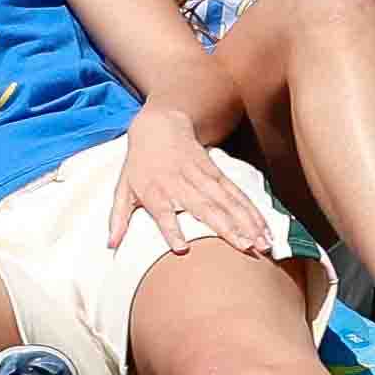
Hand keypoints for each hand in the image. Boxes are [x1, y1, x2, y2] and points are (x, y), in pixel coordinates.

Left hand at [107, 102, 275, 255]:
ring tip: (262, 243)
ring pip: (228, 201)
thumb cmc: (139, 163)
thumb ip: (118, 218)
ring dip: (247, 222)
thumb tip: (110, 245)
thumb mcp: (123, 188)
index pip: (162, 212)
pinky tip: (264, 227)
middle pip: (205, 207)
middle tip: (245, 247)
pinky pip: (237, 194)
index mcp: (154, 190)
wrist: (159, 125)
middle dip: (227, 228)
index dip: (171, 229)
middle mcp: (180, 183)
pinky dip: (252, 211)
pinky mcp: (216, 172)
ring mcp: (201, 177)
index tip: (181, 249)